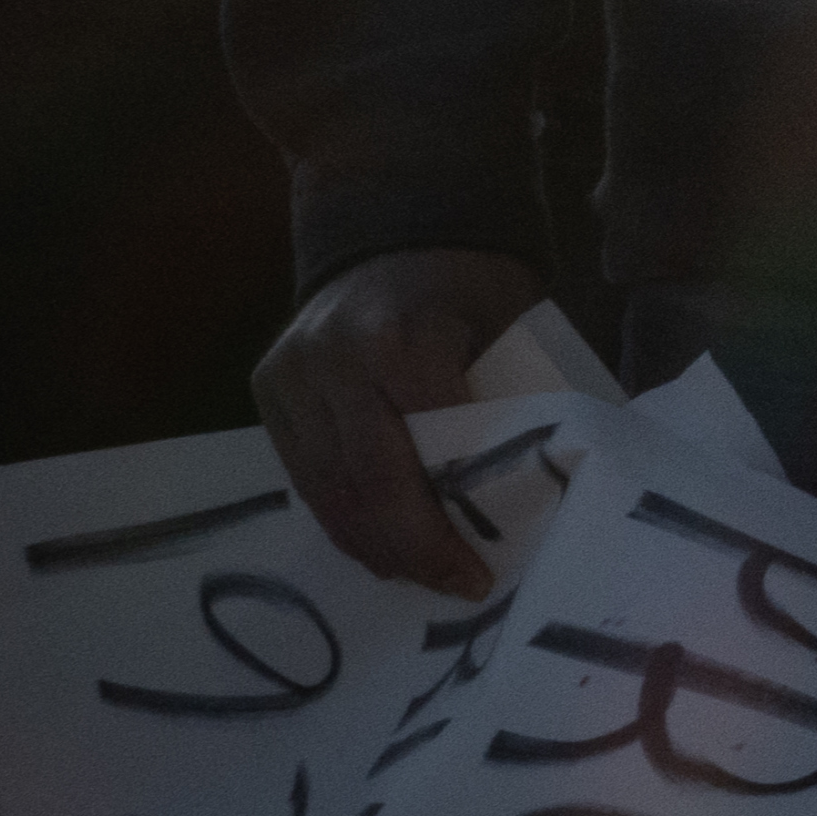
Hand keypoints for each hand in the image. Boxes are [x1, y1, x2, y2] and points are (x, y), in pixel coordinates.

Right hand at [260, 249, 555, 590]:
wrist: (397, 229)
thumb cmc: (474, 286)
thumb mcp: (515, 330)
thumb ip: (518, 407)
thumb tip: (548, 500)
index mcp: (401, 340)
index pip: (424, 453)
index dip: (447, 524)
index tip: (480, 570)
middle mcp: (331, 360)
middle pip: (366, 482)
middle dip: (410, 548)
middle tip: (455, 587)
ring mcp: (290, 375)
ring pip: (324, 488)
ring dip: (371, 544)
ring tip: (419, 576)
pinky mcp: (268, 389)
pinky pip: (303, 473)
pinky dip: (341, 516)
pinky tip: (378, 544)